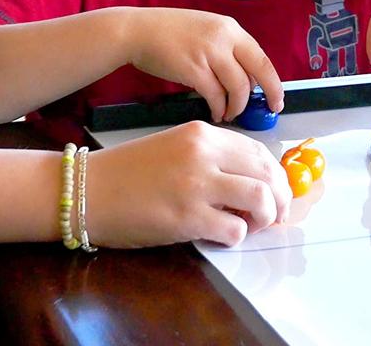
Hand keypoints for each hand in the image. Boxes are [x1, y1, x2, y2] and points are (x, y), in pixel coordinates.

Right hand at [84, 121, 291, 246]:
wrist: (89, 189)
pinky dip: (237, 236)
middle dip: (281, 198)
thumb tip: (250, 179)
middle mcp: (204, 154)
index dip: (276, 175)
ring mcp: (197, 185)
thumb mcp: (176, 146)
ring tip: (252, 224)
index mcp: (202, 134)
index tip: (278, 191)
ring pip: (260, 199)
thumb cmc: (129, 171)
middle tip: (277, 215)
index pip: (259, 151)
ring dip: (265, 217)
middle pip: (267, 173)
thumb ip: (211, 157)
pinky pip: (234, 229)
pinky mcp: (187, 218)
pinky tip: (222, 233)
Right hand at [126, 8, 283, 121]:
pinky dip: (218, 108)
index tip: (277, 98)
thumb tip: (246, 79)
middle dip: (269, 95)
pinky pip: (215, 95)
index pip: (262, 58)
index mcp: (230, 28)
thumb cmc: (169, 33)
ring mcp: (209, 53)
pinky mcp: (193, 69)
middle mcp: (224, 38)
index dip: (273, 82)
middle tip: (269, 110)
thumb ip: (227, 49)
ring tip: (230, 113)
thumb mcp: (206, 31)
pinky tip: (215, 113)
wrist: (138, 31)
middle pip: (258, 72)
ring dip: (236, 106)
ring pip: (238, 87)